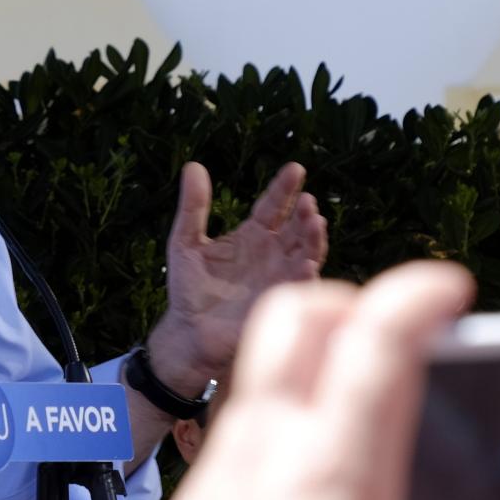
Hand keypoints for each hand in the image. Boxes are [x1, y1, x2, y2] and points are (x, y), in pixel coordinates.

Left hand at [110, 264, 499, 499]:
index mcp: (330, 475)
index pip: (373, 339)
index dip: (417, 294)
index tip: (448, 289)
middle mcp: (265, 452)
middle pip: (297, 315)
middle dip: (353, 302)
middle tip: (400, 335)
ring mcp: (219, 469)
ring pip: (261, 365)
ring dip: (313, 355)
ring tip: (365, 394)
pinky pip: (235, 422)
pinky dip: (280, 411)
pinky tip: (312, 462)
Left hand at [149, 162, 327, 393]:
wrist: (189, 332)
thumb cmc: (189, 288)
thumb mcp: (185, 242)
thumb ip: (193, 207)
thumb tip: (192, 166)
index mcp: (253, 235)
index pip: (273, 206)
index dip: (284, 188)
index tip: (295, 169)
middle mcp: (273, 253)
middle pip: (296, 227)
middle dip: (304, 212)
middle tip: (306, 200)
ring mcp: (280, 277)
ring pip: (306, 252)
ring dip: (313, 238)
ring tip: (314, 221)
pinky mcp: (280, 302)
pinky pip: (299, 287)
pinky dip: (306, 274)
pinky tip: (307, 263)